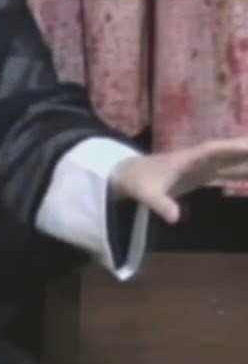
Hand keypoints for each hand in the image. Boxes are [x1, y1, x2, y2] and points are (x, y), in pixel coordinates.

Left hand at [109, 137, 247, 223]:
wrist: (127, 174)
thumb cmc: (137, 181)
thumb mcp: (146, 194)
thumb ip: (160, 204)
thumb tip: (175, 218)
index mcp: (186, 159)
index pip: (212, 151)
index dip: (230, 148)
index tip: (247, 145)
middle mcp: (197, 159)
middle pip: (227, 152)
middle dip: (246, 149)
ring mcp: (201, 166)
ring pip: (230, 161)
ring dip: (247, 160)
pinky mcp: (201, 174)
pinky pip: (227, 171)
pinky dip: (241, 172)